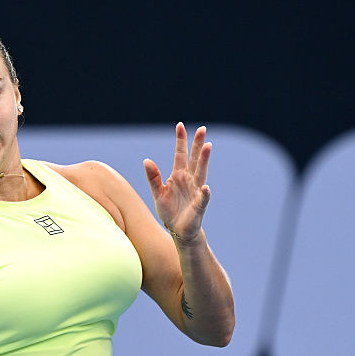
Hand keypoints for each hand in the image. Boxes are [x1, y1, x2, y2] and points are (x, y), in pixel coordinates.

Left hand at [143, 122, 211, 241]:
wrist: (179, 230)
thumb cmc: (169, 210)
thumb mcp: (157, 193)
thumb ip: (153, 177)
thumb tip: (146, 160)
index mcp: (178, 175)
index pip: (180, 154)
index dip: (180, 141)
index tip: (180, 126)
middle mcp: (189, 180)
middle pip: (194, 159)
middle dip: (198, 144)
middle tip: (202, 129)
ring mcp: (196, 191)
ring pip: (201, 173)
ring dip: (204, 160)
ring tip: (208, 146)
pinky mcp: (199, 206)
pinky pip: (203, 198)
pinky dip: (205, 193)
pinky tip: (206, 188)